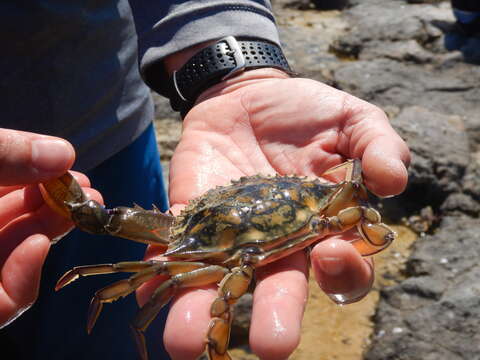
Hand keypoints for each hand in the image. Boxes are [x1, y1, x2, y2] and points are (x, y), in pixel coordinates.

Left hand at [0, 129, 98, 327]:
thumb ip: (3, 154)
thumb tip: (64, 152)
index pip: (6, 184)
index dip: (41, 172)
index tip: (73, 169)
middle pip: (18, 217)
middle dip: (59, 203)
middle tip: (93, 194)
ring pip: (20, 252)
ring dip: (54, 231)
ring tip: (86, 211)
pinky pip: (7, 299)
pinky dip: (27, 274)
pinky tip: (38, 245)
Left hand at [147, 68, 409, 358]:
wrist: (249, 95)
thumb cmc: (307, 112)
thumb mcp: (352, 120)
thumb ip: (377, 146)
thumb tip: (392, 181)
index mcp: (324, 227)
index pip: (341, 268)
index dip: (343, 270)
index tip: (331, 253)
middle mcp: (278, 242)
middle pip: (278, 288)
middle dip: (274, 316)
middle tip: (270, 348)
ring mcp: (234, 233)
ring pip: (222, 281)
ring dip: (203, 312)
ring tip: (187, 342)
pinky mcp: (194, 215)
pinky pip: (178, 247)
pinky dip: (161, 268)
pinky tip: (147, 286)